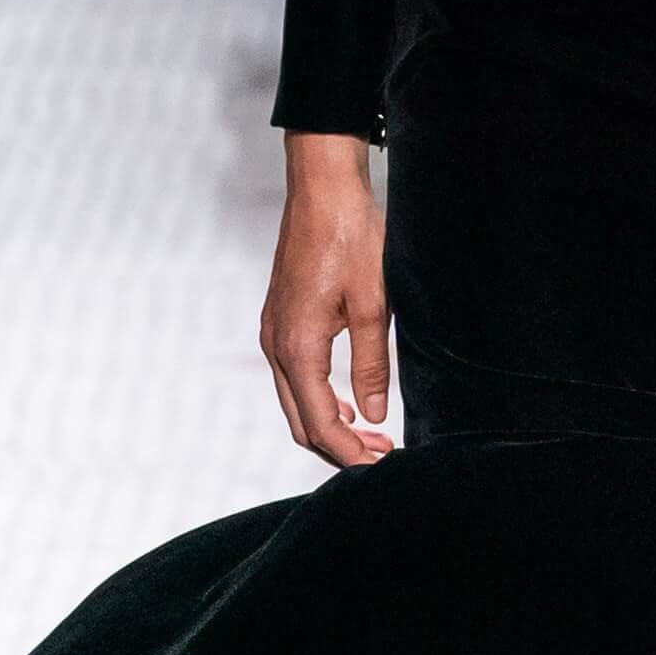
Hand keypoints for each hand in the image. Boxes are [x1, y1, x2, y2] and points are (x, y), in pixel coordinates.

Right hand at [260, 133, 393, 465]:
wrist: (322, 190)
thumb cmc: (350, 237)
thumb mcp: (374, 303)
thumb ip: (371, 363)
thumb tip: (373, 414)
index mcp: (298, 346)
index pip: (320, 423)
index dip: (349, 454)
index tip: (381, 464)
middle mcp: (276, 345)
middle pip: (301, 422)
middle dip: (338, 448)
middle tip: (381, 456)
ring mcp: (273, 333)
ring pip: (295, 401)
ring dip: (329, 425)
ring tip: (371, 435)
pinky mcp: (280, 321)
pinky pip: (293, 377)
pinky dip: (319, 400)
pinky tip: (349, 401)